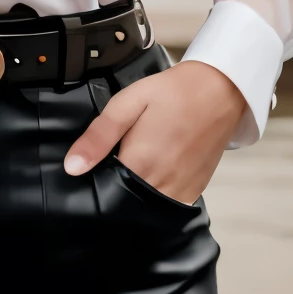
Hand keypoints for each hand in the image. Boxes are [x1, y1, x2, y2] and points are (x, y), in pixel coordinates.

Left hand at [63, 61, 246, 203]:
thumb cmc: (174, 93)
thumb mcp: (127, 103)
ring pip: (146, 204)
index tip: (99, 162)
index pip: (104, 190)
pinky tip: (159, 165)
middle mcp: (161, 184)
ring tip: (144, 156)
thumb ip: (98, 136)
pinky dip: (158, 189)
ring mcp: (181, 191)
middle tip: (125, 151)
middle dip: (117, 183)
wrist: (220, 89)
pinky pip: (167, 202)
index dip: (97, 178)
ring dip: (138, 187)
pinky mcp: (194, 190)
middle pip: (125, 200)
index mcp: (140, 163)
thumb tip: (72, 167)